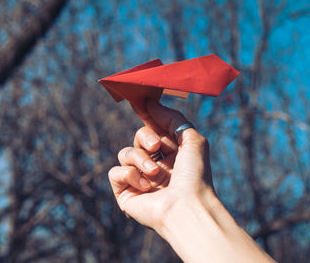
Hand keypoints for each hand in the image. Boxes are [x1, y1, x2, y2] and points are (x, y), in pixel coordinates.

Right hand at [108, 99, 212, 230]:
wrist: (187, 207)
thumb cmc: (194, 174)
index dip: (148, 116)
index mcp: (173, 153)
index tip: (141, 102)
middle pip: (139, 137)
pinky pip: (115, 172)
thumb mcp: (191, 138)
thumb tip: (150, 103)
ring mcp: (141, 179)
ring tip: (155, 173)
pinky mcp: (126, 192)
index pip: (156, 129)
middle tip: (156, 146)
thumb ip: (172, 117)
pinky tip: (145, 186)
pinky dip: (129, 175)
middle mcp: (157, 165)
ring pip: (125, 152)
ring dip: (139, 159)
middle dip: (146, 137)